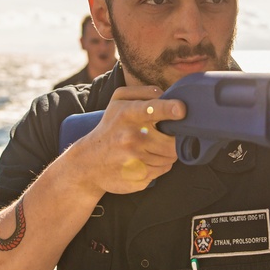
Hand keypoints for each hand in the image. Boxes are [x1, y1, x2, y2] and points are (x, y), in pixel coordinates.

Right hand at [69, 86, 184, 194]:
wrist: (88, 163)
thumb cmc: (111, 127)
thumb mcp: (118, 102)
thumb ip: (145, 93)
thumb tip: (168, 95)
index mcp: (127, 114)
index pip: (152, 109)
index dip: (170, 109)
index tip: (181, 109)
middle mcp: (131, 137)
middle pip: (172, 141)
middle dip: (172, 139)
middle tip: (161, 137)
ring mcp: (135, 159)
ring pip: (170, 157)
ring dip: (165, 153)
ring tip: (148, 148)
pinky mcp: (139, 177)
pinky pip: (164, 169)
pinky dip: (159, 165)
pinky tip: (144, 161)